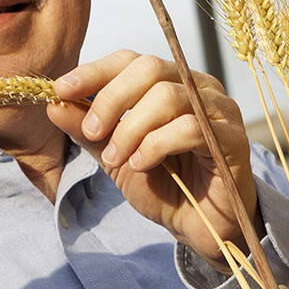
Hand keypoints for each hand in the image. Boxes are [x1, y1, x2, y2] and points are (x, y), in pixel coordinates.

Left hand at [49, 50, 258, 268]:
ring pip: (167, 97)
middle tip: (92, 133)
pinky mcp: (233, 139)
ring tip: (117, 159)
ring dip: (131, 130)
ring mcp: (219, 110)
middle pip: (149, 68)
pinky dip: (155, 146)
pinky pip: (189, 128)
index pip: (131, 60)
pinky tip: (142, 165)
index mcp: (171, 83)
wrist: (200, 228)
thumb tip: (54, 105)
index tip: (61, 91)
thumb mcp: (115, 157)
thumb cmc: (165, 187)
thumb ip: (89, 131)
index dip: (95, 71)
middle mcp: (198, 88)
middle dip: (111, 100)